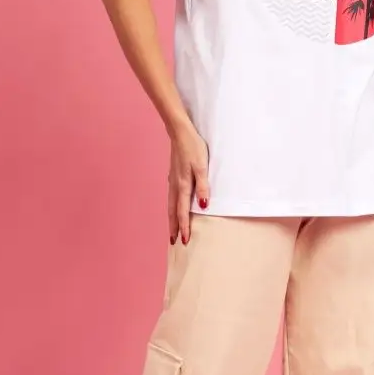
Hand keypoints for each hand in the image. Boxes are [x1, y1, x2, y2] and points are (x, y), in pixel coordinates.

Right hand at [167, 119, 209, 245]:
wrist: (179, 132)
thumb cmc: (193, 147)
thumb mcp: (202, 166)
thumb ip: (203, 187)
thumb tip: (203, 206)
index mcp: (183, 185)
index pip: (183, 212)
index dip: (184, 227)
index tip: (184, 240)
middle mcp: (175, 185)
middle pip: (173, 211)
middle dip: (173, 227)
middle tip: (173, 242)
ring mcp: (172, 180)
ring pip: (170, 205)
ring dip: (171, 218)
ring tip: (172, 230)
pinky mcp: (173, 175)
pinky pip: (171, 197)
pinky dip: (171, 207)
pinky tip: (173, 208)